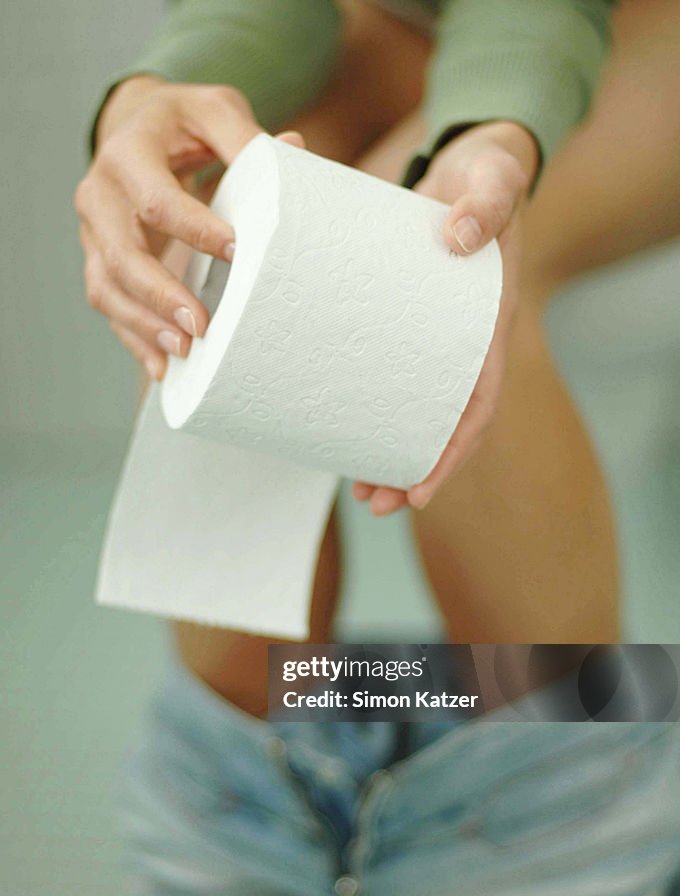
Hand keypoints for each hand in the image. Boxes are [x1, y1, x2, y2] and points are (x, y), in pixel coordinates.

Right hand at [75, 75, 300, 378]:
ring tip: (183, 352)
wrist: (137, 127)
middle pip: (122, 255)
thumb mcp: (214, 111)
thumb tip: (295, 151)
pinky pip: (109, 305)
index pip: (156, 202)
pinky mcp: (100, 260)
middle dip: (162, 295)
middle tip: (202, 325)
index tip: (236, 252)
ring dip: (144, 325)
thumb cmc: (182, 123)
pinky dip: (134, 338)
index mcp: (127, 154)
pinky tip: (162, 367)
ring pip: (107, 287)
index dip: (195, 230)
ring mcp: (93, 233)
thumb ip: (246, 136)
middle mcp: (99, 195)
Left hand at [352, 120, 538, 514]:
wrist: (474, 159)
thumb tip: (461, 237)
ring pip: (414, 407)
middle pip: (444, 422)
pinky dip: (367, 402)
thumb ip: (488, 199)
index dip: (453, 450)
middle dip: (413, 468)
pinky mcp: (403, 320)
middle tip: (373, 500)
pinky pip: (388, 372)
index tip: (421, 490)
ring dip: (389, 449)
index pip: (479, 401)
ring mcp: (433, 335)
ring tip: (357, 487)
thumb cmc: (488, 175)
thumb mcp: (496, 177)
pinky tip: (338, 422)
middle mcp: (463, 340)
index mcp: (490, 322)